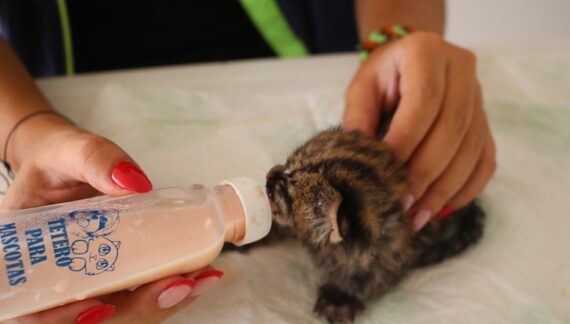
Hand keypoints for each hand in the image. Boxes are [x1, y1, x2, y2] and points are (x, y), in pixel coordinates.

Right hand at [2, 115, 222, 322]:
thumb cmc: (56, 162)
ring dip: (163, 302)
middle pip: (91, 318)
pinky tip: (199, 273)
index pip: (33, 311)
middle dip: (138, 310)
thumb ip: (95, 159)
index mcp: (25, 261)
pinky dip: (171, 287)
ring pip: (124, 312)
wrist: (67, 166)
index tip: (103, 306)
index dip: (64, 319)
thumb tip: (133, 181)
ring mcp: (91, 282)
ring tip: (199, 278)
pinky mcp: (118, 275)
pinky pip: (142, 292)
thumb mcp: (67, 152)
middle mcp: (57, 280)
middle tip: (178, 285)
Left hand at [344, 32, 495, 230]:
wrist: (410, 63)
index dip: (406, 141)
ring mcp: (480, 98)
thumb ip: (359, 120)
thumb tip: (359, 163)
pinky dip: (465, 190)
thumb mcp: (362, 89)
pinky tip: (440, 209)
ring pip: (471, 150)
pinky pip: (485, 162)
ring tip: (416, 217)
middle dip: (424, 173)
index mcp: (427, 52)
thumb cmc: (382, 77)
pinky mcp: (486, 123)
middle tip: (400, 206)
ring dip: (443, 189)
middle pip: (452, 129)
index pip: (424, 101)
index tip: (385, 175)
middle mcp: (462, 71)